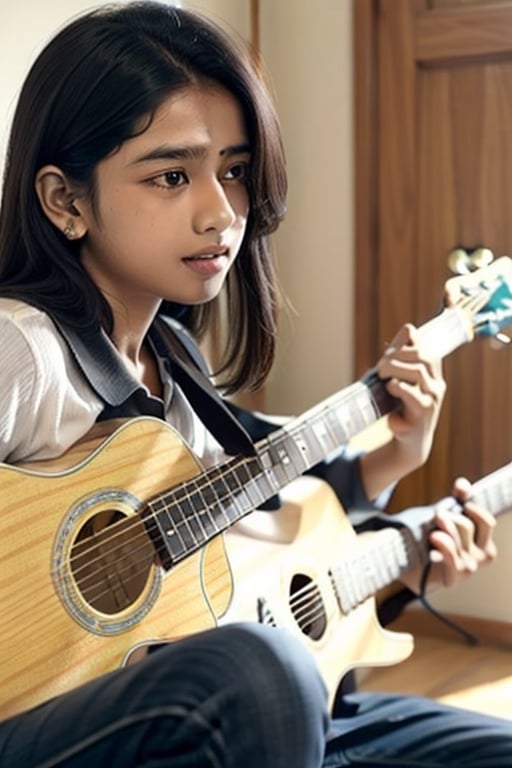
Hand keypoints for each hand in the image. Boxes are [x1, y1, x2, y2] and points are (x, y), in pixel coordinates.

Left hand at [377, 323, 445, 474]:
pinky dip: (398, 389)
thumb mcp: (402, 379)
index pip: (425, 347)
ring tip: (383, 377)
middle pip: (422, 356)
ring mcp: (432, 399)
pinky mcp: (423, 414)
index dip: (405, 344)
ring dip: (395, 370)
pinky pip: (413, 396)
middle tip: (380, 366)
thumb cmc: (403, 407)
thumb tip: (408, 328)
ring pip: (418, 372)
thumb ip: (403, 355)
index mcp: (433, 373)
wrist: (409, 441)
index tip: (387, 352)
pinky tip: (389, 389)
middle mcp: (436, 384)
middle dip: (397, 356)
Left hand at [426, 476, 497, 588]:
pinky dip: (444, 546)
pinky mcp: (452, 578)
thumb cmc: (429, 536)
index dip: (474, 508)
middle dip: (450, 516)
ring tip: (432, 526)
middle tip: (438, 515)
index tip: (460, 498)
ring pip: (458, 541)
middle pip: (467, 527)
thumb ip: (456, 499)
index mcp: (483, 541)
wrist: (408, 562)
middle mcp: (480, 557)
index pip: (487, 522)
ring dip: (443, 529)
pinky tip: (434, 537)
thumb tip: (463, 484)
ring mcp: (467, 568)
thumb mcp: (444, 515)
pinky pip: (452, 558)